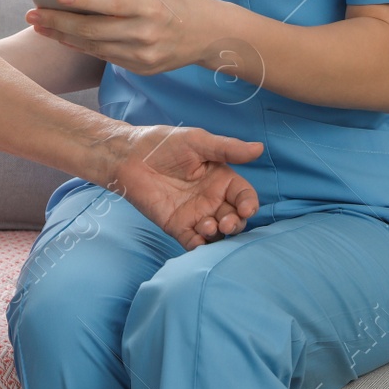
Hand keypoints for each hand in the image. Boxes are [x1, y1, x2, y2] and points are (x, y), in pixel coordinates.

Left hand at [29, 0, 218, 74]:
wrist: (216, 36)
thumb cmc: (185, 3)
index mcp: (151, 9)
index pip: (109, 5)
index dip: (82, 2)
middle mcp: (146, 35)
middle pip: (94, 31)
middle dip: (59, 22)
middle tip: (32, 13)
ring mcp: (144, 56)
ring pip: (94, 47)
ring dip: (64, 36)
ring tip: (41, 26)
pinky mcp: (142, 69)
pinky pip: (107, 57)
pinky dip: (85, 46)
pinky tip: (66, 38)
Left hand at [106, 124, 263, 248]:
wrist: (129, 156)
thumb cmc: (163, 144)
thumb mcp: (197, 141)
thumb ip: (227, 148)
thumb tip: (259, 148)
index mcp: (221, 179)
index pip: (244, 195)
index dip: (249, 203)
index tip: (246, 208)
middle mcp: (212, 199)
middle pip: (235, 218)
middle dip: (236, 224)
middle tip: (227, 223)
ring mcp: (195, 214)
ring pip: (217, 233)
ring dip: (218, 235)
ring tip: (208, 226)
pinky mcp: (177, 226)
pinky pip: (193, 242)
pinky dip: (200, 247)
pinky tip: (199, 242)